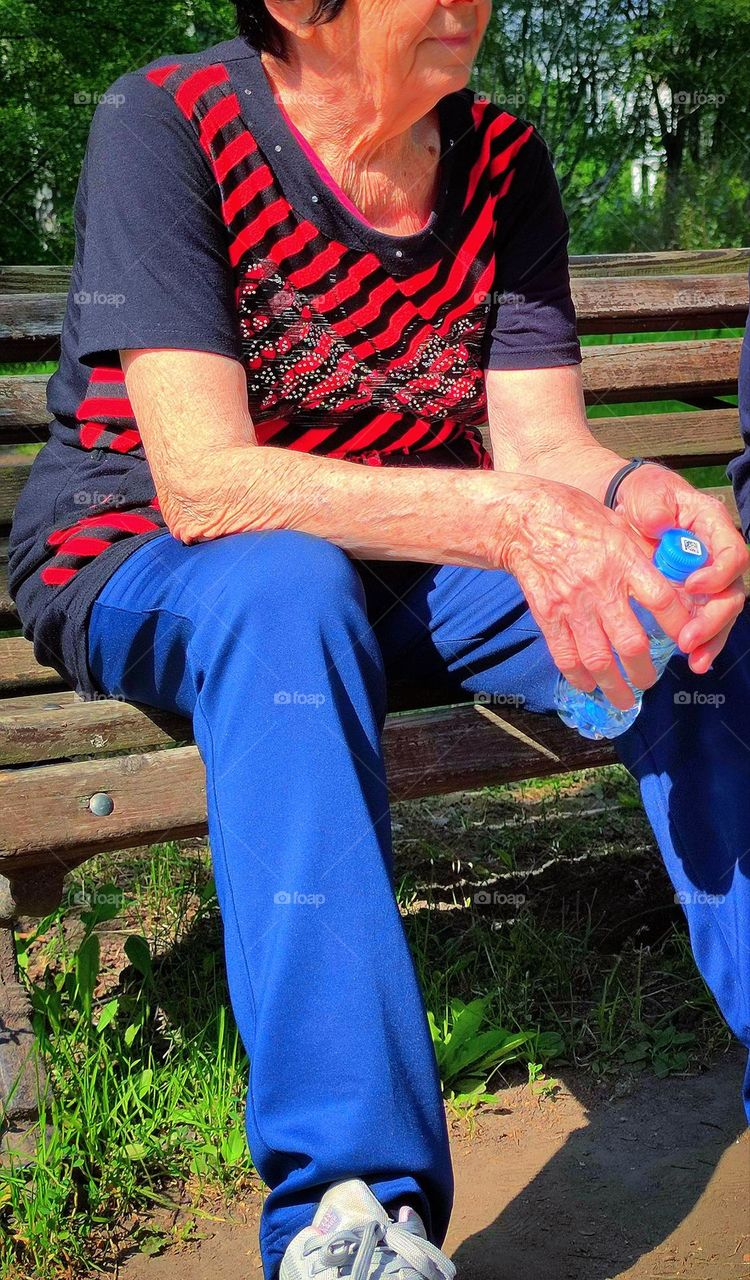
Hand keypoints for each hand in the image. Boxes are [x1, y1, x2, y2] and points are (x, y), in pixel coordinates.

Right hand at [504, 479, 692, 709]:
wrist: (526, 521)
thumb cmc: (578, 519)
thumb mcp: (619, 526)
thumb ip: (644, 556)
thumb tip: (672, 581)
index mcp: (624, 560)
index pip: (662, 599)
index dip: (679, 625)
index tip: (686, 641)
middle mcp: (600, 586)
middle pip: (631, 642)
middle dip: (643, 672)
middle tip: (649, 682)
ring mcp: (572, 605)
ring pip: (598, 659)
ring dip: (614, 686)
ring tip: (624, 699)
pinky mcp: (548, 615)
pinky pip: (565, 656)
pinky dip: (579, 678)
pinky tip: (589, 687)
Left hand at [614, 464, 748, 673]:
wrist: (630, 507)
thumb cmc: (643, 495)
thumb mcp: (648, 493)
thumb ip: (654, 507)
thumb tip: (659, 524)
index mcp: (713, 528)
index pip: (733, 555)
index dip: (718, 575)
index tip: (691, 587)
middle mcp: (717, 557)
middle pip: (731, 593)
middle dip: (713, 620)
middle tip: (688, 640)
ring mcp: (707, 579)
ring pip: (722, 614)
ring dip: (711, 640)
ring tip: (695, 661)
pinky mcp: (692, 597)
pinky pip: (704, 622)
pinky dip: (702, 643)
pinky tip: (693, 661)